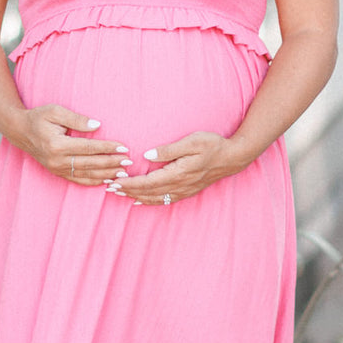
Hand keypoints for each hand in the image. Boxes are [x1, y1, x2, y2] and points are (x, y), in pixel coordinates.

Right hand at [15, 104, 129, 185]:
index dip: (107, 148)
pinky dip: (94, 182)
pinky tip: (107, 180)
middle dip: (111, 163)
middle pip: (90, 164)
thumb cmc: (39, 117)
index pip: (89, 148)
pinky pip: (78, 180)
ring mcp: (57, 169)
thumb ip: (77, 119)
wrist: (20, 131)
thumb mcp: (56, 111)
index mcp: (57, 145)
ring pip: (86, 175)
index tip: (124, 147)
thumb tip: (97, 126)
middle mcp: (57, 160)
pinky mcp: (57, 173)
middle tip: (129, 162)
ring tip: (123, 173)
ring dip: (106, 174)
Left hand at [110, 131, 245, 204]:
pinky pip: (165, 200)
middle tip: (109, 188)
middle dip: (128, 191)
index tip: (114, 182)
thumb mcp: (191, 141)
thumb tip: (147, 156)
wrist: (233, 157)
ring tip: (119, 194)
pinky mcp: (187, 191)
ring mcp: (184, 190)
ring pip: (155, 198)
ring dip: (136, 196)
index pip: (148, 181)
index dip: (130, 183)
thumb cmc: (213, 144)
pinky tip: (140, 201)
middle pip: (148, 192)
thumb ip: (168, 150)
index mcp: (178, 173)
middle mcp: (179, 185)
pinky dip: (150, 201)